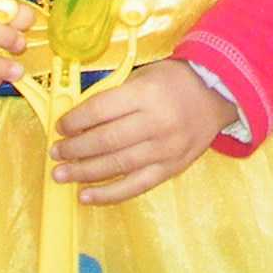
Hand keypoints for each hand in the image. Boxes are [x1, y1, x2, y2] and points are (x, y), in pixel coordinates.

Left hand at [55, 60, 231, 201]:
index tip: (60, 127)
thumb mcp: (143, 76)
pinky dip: (108, 194)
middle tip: (56, 153)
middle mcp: (156, 122)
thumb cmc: (174, 82)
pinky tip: (86, 196)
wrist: (217, 95)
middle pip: (106, 140)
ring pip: (117, 165)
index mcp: (147, 93)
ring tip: (62, 174)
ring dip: (84, 172)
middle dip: (75, 149)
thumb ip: (114, 97)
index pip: (101, 110)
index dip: (76, 121)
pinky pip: (135, 186)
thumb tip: (78, 121)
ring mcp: (165, 149)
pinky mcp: (171, 168)